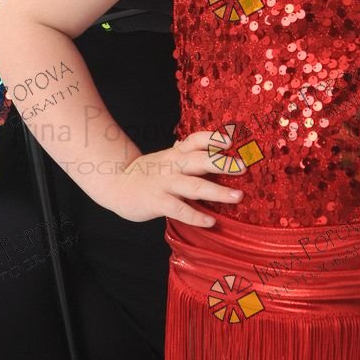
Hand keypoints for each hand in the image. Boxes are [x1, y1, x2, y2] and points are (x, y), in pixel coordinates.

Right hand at [91, 130, 245, 226]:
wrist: (115, 183)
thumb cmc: (146, 172)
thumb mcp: (166, 157)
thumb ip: (186, 153)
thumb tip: (210, 143)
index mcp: (176, 153)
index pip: (196, 140)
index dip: (214, 138)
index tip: (232, 139)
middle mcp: (172, 165)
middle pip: (200, 160)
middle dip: (223, 163)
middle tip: (244, 167)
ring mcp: (164, 183)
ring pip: (194, 185)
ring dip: (217, 191)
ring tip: (238, 196)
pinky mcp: (157, 202)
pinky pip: (179, 209)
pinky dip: (195, 215)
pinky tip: (210, 221)